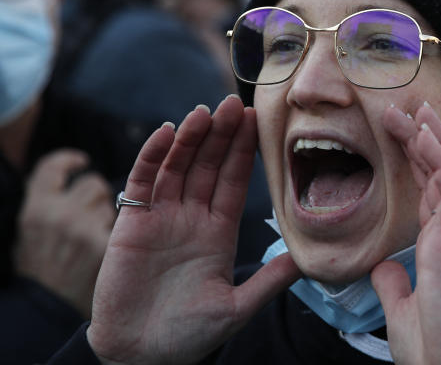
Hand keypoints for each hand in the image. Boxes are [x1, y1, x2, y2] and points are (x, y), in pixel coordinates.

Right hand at [15, 149, 115, 318]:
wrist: (46, 310)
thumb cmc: (39, 269)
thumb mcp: (28, 230)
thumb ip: (46, 201)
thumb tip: (66, 173)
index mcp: (36, 207)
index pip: (54, 167)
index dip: (69, 160)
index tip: (81, 162)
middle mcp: (59, 213)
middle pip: (93, 183)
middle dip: (97, 195)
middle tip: (91, 215)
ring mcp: (82, 229)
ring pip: (111, 203)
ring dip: (108, 214)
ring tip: (95, 237)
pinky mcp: (103, 245)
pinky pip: (119, 225)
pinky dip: (116, 233)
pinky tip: (110, 247)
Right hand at [86, 96, 300, 364]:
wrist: (141, 357)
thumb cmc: (188, 336)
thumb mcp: (237, 307)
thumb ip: (269, 280)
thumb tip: (309, 258)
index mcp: (218, 231)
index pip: (233, 180)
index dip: (242, 150)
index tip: (255, 120)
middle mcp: (190, 218)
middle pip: (207, 165)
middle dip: (220, 134)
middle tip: (234, 102)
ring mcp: (160, 218)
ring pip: (177, 167)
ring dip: (189, 138)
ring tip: (204, 112)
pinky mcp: (131, 225)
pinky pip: (141, 183)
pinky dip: (152, 157)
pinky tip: (165, 132)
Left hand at [373, 103, 440, 364]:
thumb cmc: (431, 347)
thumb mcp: (401, 310)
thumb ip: (394, 284)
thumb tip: (382, 268)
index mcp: (437, 247)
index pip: (429, 190)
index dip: (419, 158)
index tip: (407, 131)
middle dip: (425, 138)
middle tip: (409, 107)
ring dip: (435, 139)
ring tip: (419, 109)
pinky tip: (427, 136)